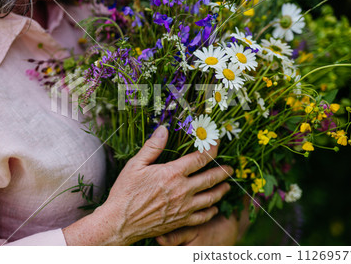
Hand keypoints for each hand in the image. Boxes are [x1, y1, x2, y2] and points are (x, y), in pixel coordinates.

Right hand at [63, 125, 233, 244]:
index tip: (218, 144)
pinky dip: (211, 211)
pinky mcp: (181, 221)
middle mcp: (183, 190)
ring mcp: (184, 208)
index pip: (200, 159)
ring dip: (221, 190)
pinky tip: (214, 208)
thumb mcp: (135, 165)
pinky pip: (202, 217)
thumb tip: (163, 129)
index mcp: (173, 173)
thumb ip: (153, 147)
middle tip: (230, 168)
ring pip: (211, 198)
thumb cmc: (125, 192)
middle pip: (211, 178)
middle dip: (223, 171)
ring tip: (227, 186)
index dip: (211, 150)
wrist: (120, 221)